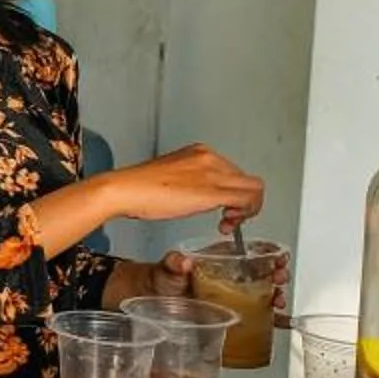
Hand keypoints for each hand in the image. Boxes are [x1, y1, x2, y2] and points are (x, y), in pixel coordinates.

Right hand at [103, 144, 263, 227]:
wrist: (125, 189)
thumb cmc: (139, 188)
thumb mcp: (171, 178)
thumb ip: (189, 182)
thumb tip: (196, 194)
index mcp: (200, 152)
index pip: (233, 172)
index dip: (232, 193)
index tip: (221, 209)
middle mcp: (210, 158)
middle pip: (246, 180)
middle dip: (242, 203)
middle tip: (227, 221)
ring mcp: (213, 173)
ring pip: (252, 188)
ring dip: (247, 210)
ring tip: (227, 224)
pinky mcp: (212, 191)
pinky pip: (246, 199)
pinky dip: (245, 214)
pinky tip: (227, 224)